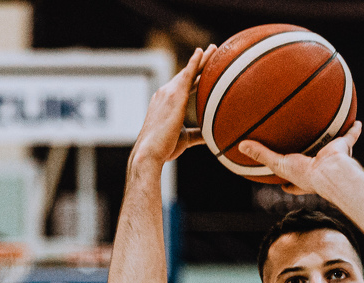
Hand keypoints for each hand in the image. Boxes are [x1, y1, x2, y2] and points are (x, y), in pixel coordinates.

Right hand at [130, 45, 213, 166]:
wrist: (149, 152)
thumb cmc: (164, 148)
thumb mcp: (184, 139)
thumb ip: (197, 134)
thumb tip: (211, 136)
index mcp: (165, 103)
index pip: (183, 86)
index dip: (194, 77)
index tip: (203, 70)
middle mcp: (165, 93)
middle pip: (186, 75)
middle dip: (199, 63)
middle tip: (212, 51)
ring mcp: (168, 93)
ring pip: (188, 72)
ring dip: (201, 59)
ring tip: (214, 48)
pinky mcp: (174, 96)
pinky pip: (186, 74)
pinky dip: (194, 62)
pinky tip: (202, 53)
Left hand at [237, 121, 362, 196]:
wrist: (330, 172)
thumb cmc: (306, 174)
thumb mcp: (278, 164)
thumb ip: (261, 155)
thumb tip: (240, 146)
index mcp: (303, 177)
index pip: (292, 183)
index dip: (287, 184)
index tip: (282, 185)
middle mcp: (318, 169)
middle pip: (312, 162)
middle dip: (309, 158)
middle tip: (305, 152)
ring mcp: (331, 159)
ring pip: (330, 148)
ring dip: (331, 141)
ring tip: (330, 131)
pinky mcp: (343, 148)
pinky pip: (349, 136)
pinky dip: (353, 129)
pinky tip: (356, 120)